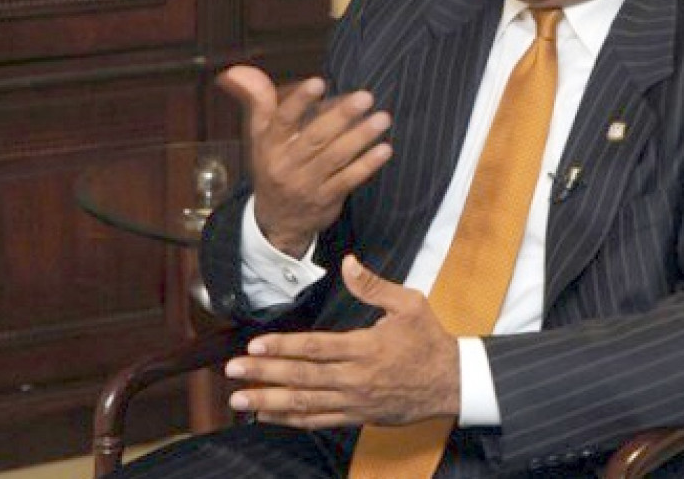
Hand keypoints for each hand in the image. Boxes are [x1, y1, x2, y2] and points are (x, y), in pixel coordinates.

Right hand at [216, 65, 392, 255]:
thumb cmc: (273, 166)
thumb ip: (258, 100)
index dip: (299, 101)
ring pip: (335, 158)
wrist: (276, 221)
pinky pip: (348, 180)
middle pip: (315, 138)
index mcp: (270, 145)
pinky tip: (384, 149)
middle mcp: (287, 164)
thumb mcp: (260, 136)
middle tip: (365, 97)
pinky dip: (367, 165)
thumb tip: (236, 70)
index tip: (318, 82)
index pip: (282, 120)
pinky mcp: (326, 199)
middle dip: (342, 116)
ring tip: (382, 119)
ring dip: (360, 137)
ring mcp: (307, 184)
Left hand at [224, 255, 460, 427]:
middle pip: (302, 377)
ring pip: (305, 403)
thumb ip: (374, 286)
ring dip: (269, 401)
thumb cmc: (429, 340)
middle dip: (263, 374)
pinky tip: (268, 415)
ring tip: (239, 398)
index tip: (254, 346)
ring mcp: (355, 401)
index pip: (315, 348)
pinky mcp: (358, 417)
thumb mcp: (410, 304)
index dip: (282, 347)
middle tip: (232, 371)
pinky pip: (319, 421)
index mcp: (365, 348)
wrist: (451, 383)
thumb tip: (348, 263)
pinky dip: (291, 420)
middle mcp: (355, 378)